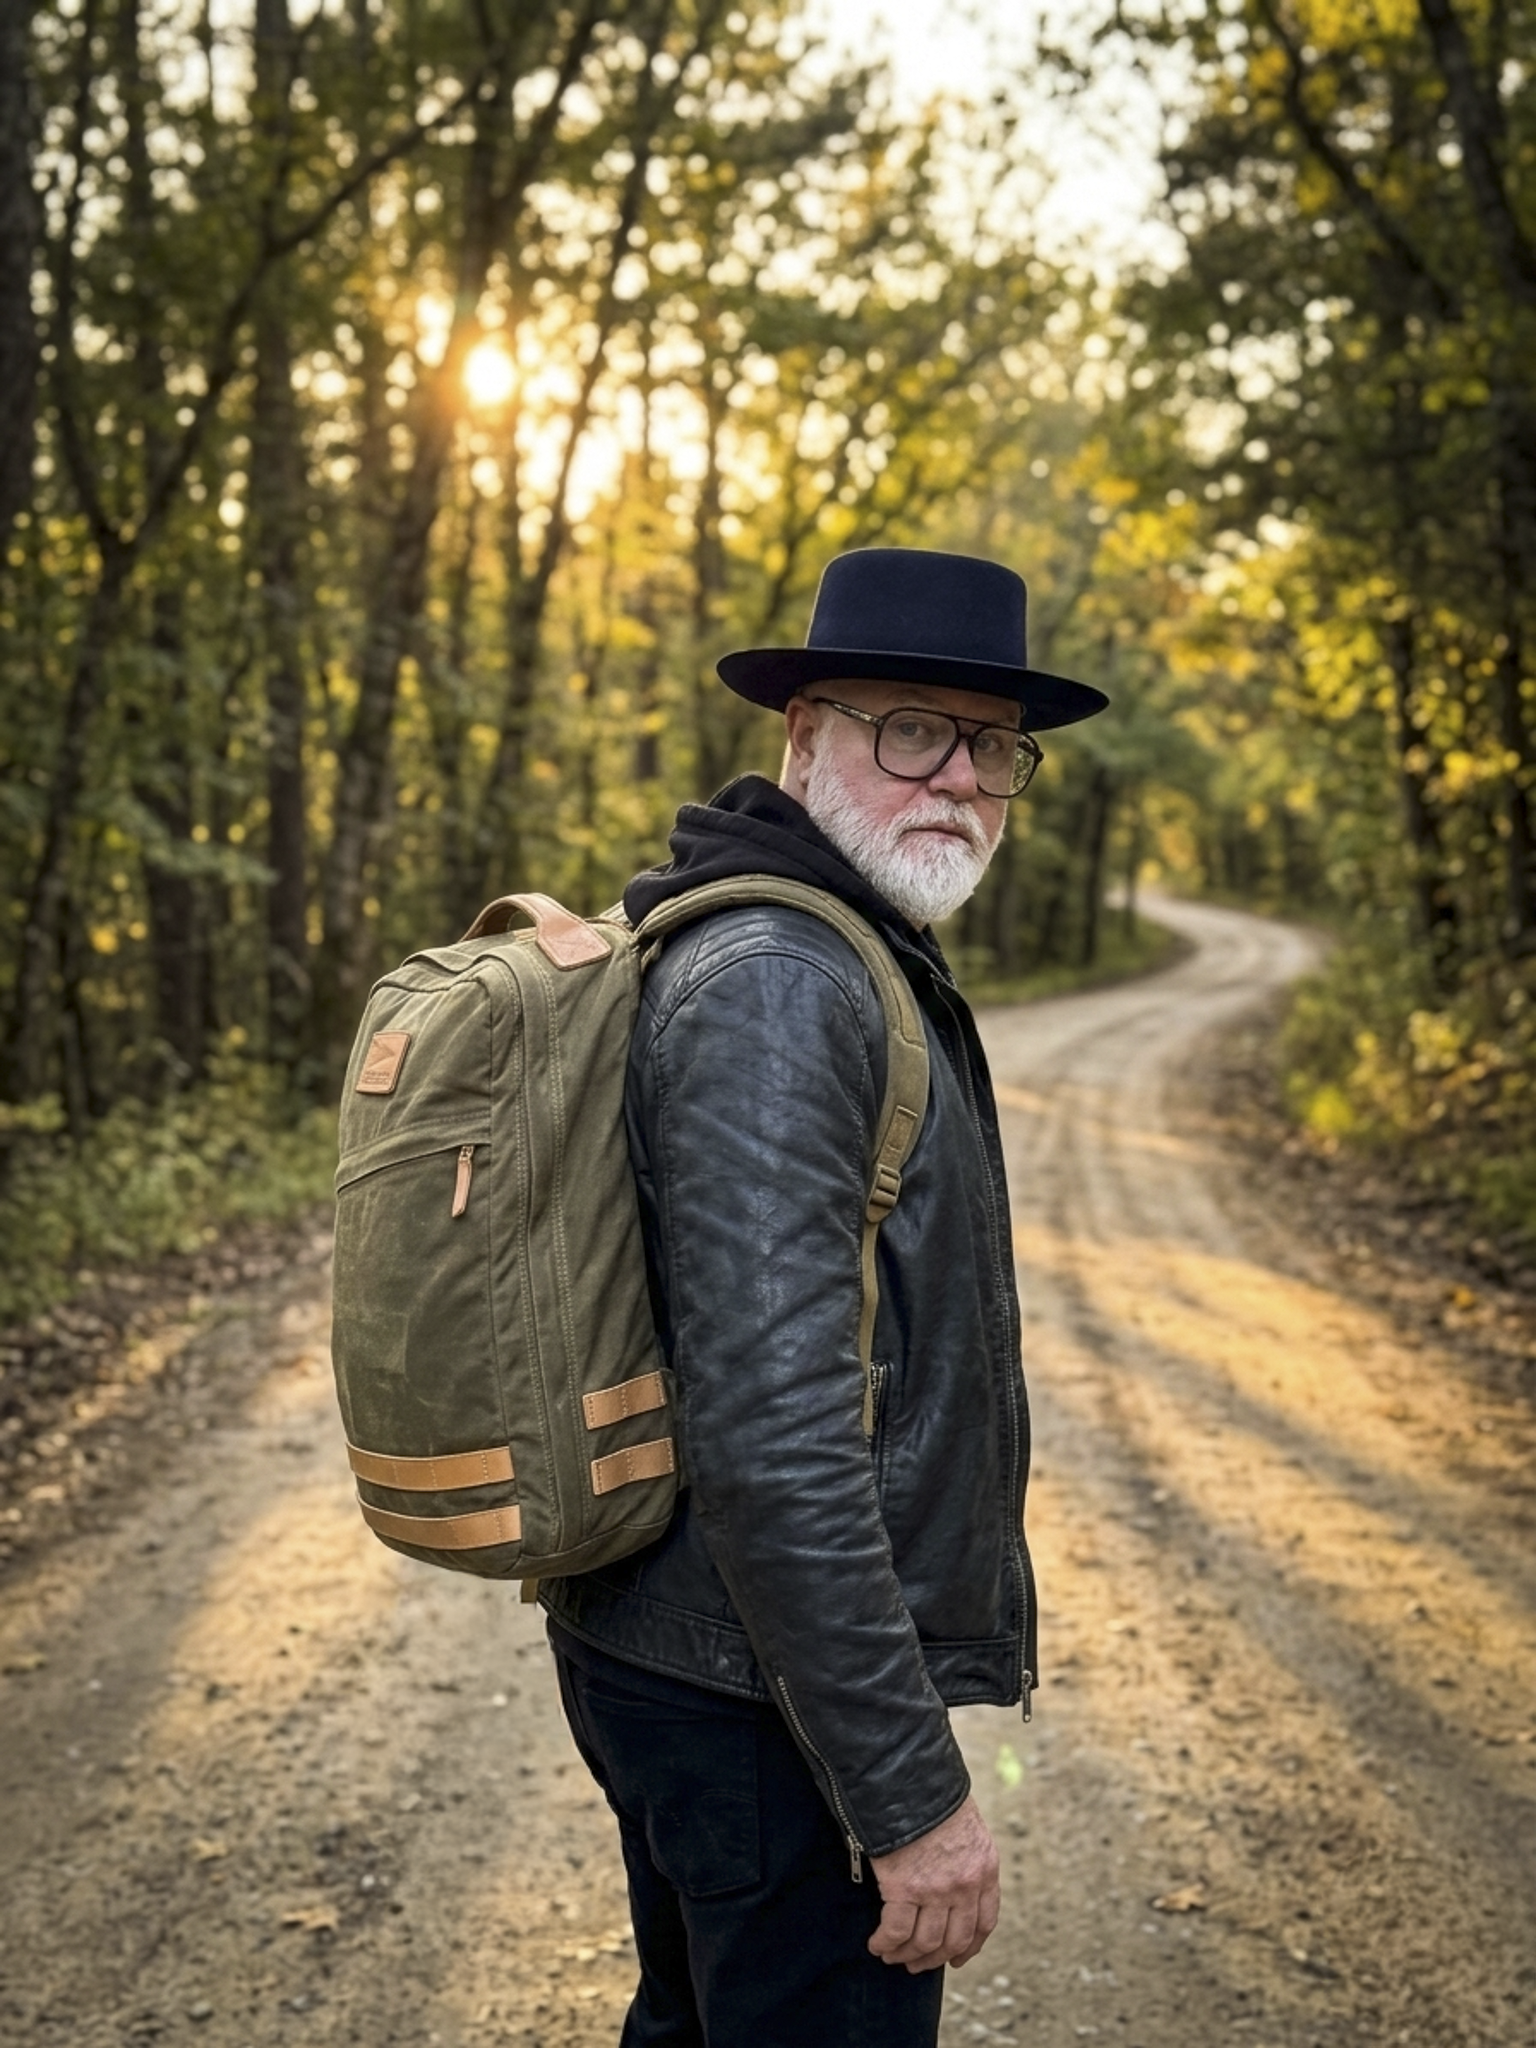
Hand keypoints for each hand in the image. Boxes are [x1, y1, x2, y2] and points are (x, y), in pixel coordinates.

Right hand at [867, 1795, 999, 1972]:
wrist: (911, 1776)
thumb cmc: (933, 1791)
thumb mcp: (966, 1824)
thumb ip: (964, 1853)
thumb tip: (949, 1873)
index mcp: (985, 1868)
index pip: (984, 1922)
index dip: (969, 1946)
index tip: (957, 1958)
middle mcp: (965, 1885)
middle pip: (953, 1939)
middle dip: (934, 1957)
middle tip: (917, 1964)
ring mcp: (936, 1890)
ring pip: (925, 1941)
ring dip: (907, 1955)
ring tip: (892, 1956)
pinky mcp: (904, 1888)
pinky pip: (896, 1931)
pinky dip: (885, 1943)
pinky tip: (877, 1944)